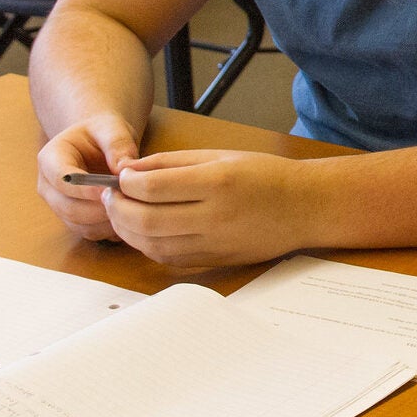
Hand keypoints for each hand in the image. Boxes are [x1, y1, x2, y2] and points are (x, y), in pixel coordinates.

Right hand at [37, 113, 141, 242]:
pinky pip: (89, 232)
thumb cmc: (103, 132)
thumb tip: (125, 169)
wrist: (100, 142)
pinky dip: (109, 229)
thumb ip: (118, 144)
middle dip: (98, 208)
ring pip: (78, 223)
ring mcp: (59, 205)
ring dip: (105, 221)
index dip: (84, 188)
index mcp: (51, 158)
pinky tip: (129, 217)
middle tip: (127, 203)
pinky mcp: (74, 219)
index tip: (110, 189)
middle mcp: (49, 186)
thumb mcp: (112, 128)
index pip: (61, 179)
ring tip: (132, 208)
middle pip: (67, 207)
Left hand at [106, 150, 319, 268]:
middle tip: (111, 196)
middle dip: (118, 208)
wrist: (305, 208)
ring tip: (122, 214)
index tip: (120, 177)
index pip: (153, 187)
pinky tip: (143, 232)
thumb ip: (173, 162)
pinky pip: (169, 258)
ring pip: (152, 244)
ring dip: (126, 230)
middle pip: (146, 220)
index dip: (127, 182)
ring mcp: (215, 243)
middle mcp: (214, 216)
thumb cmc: (265, 176)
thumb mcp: (221, 155)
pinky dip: (147, 246)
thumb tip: (131, 170)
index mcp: (217, 182)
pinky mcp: (215, 261)